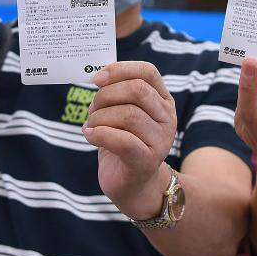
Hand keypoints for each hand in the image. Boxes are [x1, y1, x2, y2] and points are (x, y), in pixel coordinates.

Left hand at [83, 62, 176, 219]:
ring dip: (100, 117)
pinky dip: (100, 134)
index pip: (147, 72)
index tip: (97, 79)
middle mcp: (167, 117)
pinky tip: (89, 135)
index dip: (120, 70)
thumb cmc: (123, 143)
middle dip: (106, 95)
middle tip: (92, 108)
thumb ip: (115, 93)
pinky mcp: (147, 161)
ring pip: (129, 115)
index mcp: (162, 100)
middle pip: (137, 90)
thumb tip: (98, 77)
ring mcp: (161, 140)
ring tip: (90, 125)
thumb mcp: (122, 112)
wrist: (133, 185)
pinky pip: (123, 140)